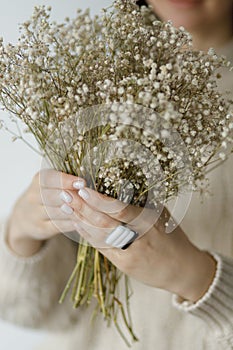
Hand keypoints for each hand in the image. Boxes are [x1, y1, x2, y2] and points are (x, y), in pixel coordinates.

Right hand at [7, 170, 84, 256]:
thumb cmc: (47, 194)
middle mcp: (33, 196)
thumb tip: (86, 184)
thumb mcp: (52, 183)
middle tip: (83, 196)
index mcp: (38, 180)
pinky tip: (81, 222)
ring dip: (72, 211)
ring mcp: (35, 214)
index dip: (66, 180)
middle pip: (51, 196)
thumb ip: (67, 182)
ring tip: (86, 210)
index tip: (82, 182)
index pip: (50, 178)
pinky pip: (57, 226)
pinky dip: (70, 224)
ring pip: (55, 212)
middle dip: (69, 196)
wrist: (27, 215)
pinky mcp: (41, 228)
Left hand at [61, 186, 215, 301]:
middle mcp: (138, 238)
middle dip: (82, 207)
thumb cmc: (173, 238)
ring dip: (80, 220)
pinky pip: (101, 247)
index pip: (119, 209)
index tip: (83, 188)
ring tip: (65, 206)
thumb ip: (142, 203)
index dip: (99, 199)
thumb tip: (120, 185)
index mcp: (150, 222)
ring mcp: (129, 254)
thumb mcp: (162, 216)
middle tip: (65, 194)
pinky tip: (76, 223)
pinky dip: (87, 234)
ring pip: (98, 235)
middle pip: (104, 222)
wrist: (182, 270)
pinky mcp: (123, 265)